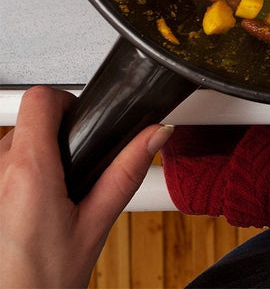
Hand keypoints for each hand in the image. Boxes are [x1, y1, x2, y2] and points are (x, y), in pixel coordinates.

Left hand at [0, 86, 171, 286]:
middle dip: (52, 142)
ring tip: (49, 201)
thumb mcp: (97, 224)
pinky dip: (14, 181)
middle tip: (71, 177)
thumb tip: (154, 135)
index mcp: (29, 172)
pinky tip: (27, 212)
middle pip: (26, 125)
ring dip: (30, 163)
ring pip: (9, 149)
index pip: (40, 99)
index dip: (64, 102)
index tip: (80, 120)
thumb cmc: (43, 280)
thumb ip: (127, 172)